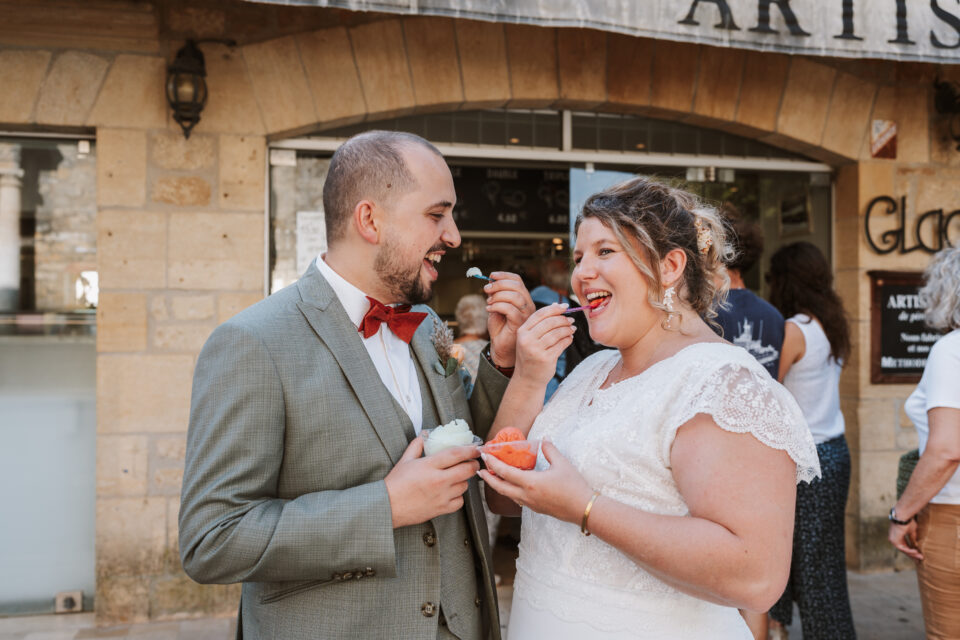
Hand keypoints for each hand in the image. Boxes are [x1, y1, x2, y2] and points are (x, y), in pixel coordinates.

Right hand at [384, 437, 479, 527]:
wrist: (388, 506)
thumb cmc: (395, 483)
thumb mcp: (405, 460)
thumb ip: (417, 445)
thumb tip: (425, 434)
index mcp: (429, 465)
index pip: (456, 454)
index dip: (470, 449)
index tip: (476, 448)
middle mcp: (438, 480)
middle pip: (467, 470)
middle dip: (473, 464)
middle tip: (473, 462)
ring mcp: (441, 496)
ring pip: (464, 486)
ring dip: (464, 480)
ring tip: (457, 477)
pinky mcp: (441, 509)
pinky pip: (459, 502)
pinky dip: (458, 496)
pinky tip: (451, 492)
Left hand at [478, 440, 592, 524]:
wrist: (583, 509)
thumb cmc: (574, 486)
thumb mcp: (562, 464)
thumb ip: (550, 450)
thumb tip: (544, 439)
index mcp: (530, 483)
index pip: (504, 472)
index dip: (492, 463)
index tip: (485, 456)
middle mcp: (526, 495)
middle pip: (500, 487)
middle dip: (488, 478)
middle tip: (480, 470)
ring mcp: (530, 504)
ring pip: (507, 495)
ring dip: (498, 485)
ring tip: (493, 477)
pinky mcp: (536, 508)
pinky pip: (517, 499)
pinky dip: (509, 491)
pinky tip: (512, 486)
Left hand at [484, 272, 534, 368]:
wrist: (501, 347)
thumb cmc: (500, 328)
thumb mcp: (495, 307)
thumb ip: (495, 295)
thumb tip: (490, 281)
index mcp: (523, 298)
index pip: (518, 280)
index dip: (504, 275)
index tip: (491, 276)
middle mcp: (528, 305)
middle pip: (517, 286)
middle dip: (499, 284)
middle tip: (486, 289)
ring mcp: (526, 315)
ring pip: (515, 297)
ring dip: (498, 296)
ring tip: (488, 302)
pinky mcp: (520, 323)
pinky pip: (511, 310)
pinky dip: (497, 306)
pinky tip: (489, 309)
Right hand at [514, 304, 575, 384]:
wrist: (527, 378)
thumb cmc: (531, 354)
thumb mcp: (530, 338)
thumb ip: (541, 322)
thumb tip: (556, 305)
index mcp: (522, 331)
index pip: (540, 314)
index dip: (554, 309)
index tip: (565, 306)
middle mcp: (527, 340)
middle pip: (549, 322)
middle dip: (563, 319)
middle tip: (571, 320)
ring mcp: (535, 350)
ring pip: (557, 333)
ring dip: (567, 329)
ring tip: (572, 329)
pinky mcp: (546, 358)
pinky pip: (561, 344)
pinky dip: (568, 339)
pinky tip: (569, 338)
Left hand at [888, 519, 922, 560]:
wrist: (902, 516)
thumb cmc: (907, 521)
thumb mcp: (912, 531)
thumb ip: (913, 538)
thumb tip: (916, 545)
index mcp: (898, 536)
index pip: (905, 546)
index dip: (912, 551)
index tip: (919, 554)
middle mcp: (894, 539)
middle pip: (904, 549)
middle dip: (913, 554)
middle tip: (921, 558)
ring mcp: (893, 540)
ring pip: (904, 550)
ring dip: (913, 554)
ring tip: (920, 556)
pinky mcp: (894, 541)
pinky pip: (902, 549)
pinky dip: (909, 551)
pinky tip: (916, 551)